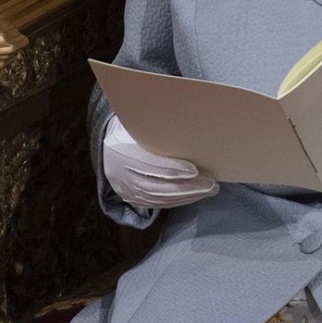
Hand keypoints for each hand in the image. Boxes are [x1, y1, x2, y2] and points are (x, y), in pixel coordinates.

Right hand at [102, 116, 219, 208]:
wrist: (110, 143)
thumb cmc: (134, 127)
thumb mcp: (141, 121)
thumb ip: (159, 125)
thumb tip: (190, 119)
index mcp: (121, 149)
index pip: (150, 164)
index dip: (174, 169)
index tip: (196, 170)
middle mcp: (120, 172)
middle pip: (158, 185)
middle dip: (188, 187)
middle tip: (211, 184)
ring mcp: (124, 188)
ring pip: (158, 198)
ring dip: (187, 196)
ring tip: (209, 189)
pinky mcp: (131, 197)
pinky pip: (156, 203)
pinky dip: (177, 201)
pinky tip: (194, 195)